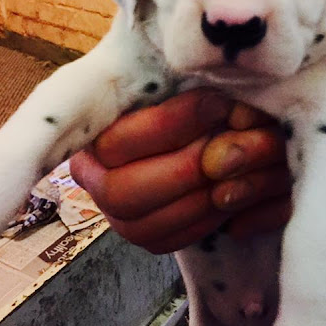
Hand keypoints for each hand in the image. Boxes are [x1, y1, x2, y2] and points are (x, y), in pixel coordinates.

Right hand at [70, 89, 290, 252]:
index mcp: (89, 133)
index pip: (116, 140)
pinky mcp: (146, 237)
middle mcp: (92, 178)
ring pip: (145, 226)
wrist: (192, 125)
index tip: (217, 105)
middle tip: (228, 146)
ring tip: (236, 168)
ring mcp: (115, 216)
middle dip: (184, 169)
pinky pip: (169, 241)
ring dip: (199, 197)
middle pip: (121, 192)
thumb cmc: (184, 96)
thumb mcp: (182, 84)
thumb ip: (190, 88)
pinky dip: (205, 219)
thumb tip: (226, 102)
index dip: (171, 124)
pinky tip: (231, 190)